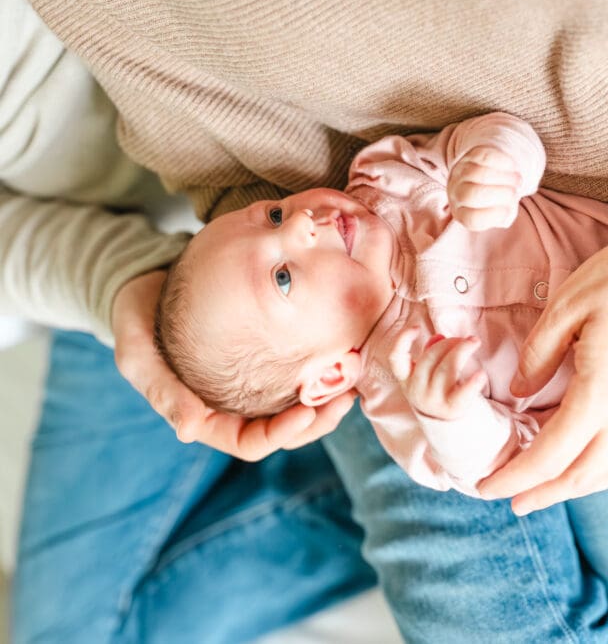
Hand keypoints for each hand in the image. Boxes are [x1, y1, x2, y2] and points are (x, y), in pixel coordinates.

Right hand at [111, 270, 352, 459]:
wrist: (145, 282)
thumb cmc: (135, 321)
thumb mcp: (136, 355)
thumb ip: (160, 390)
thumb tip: (189, 431)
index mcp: (207, 418)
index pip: (250, 444)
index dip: (281, 435)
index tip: (308, 413)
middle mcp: (235, 406)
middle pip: (286, 430)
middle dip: (319, 421)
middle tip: (346, 398)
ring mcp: (253, 383)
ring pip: (299, 403)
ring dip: (328, 398)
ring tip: (354, 376)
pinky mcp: (267, 354)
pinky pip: (298, 368)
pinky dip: (322, 366)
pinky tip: (343, 348)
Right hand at [389, 328, 486, 418]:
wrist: (448, 426)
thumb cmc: (439, 390)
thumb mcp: (429, 373)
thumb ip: (431, 353)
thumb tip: (438, 336)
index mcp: (406, 378)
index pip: (396, 358)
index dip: (403, 340)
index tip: (416, 327)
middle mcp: (416, 390)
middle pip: (430, 358)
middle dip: (450, 343)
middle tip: (467, 339)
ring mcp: (432, 400)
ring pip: (446, 369)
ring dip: (462, 351)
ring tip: (474, 342)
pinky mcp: (451, 408)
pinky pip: (462, 392)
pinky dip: (472, 382)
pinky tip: (481, 374)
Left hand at [447, 145, 522, 230]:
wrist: (490, 177)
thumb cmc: (496, 202)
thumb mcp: (500, 214)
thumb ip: (504, 216)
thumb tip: (507, 208)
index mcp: (462, 214)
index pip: (472, 218)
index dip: (493, 215)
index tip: (508, 210)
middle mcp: (456, 194)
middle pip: (472, 194)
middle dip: (500, 194)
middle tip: (515, 193)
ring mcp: (460, 172)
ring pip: (479, 173)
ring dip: (504, 177)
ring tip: (517, 180)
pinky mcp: (470, 155)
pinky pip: (484, 156)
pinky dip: (502, 162)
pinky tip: (512, 168)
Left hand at [477, 239, 607, 512]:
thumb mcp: (566, 307)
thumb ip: (538, 355)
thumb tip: (521, 392)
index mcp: (600, 394)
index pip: (550, 456)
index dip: (515, 478)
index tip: (488, 487)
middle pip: (583, 476)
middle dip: (544, 494)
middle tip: (515, 503)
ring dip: (580, 486)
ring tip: (553, 489)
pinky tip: (597, 455)